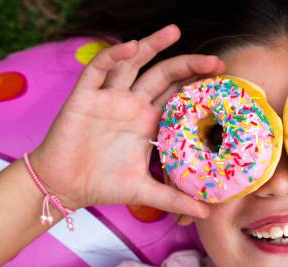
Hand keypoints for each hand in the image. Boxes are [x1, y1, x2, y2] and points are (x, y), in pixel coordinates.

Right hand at [30, 24, 225, 217]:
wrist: (64, 186)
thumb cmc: (103, 185)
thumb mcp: (145, 191)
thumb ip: (175, 199)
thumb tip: (206, 214)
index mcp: (148, 122)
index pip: (178, 97)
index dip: (198, 88)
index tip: (223, 84)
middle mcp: (132, 105)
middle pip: (163, 75)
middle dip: (188, 65)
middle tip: (215, 62)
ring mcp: (110, 98)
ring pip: (133, 63)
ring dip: (151, 45)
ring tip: (174, 31)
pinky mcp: (85, 97)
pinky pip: (99, 69)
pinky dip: (112, 56)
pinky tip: (130, 47)